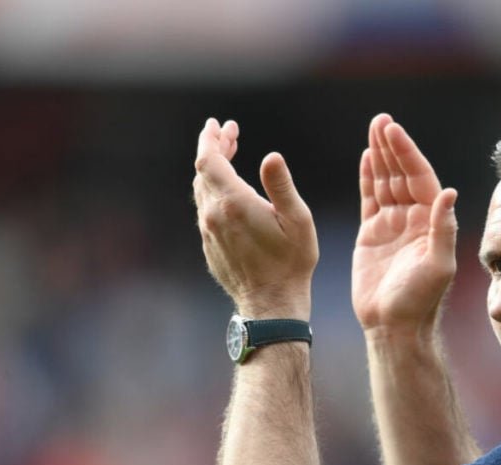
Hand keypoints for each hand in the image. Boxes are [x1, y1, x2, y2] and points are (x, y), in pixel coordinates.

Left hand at [193, 118, 318, 318]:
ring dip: (214, 171)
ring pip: (203, 191)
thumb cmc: (291, 263)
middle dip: (215, 148)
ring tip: (230, 157)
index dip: (211, 138)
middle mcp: (213, 216)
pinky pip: (207, 211)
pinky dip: (214, 192)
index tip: (220, 124)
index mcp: (233, 204)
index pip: (208, 160)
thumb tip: (271, 156)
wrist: (271, 304)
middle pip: (203, 172)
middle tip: (230, 134)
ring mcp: (208, 233)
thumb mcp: (298, 221)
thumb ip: (281, 185)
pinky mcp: (210, 246)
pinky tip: (229, 193)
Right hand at [352, 114, 457, 335]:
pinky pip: (370, 198)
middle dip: (392, 147)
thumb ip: (443, 229)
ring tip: (374, 128)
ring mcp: (393, 225)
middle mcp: (414, 219)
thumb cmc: (420, 301)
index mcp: (431, 222)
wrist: (394, 326)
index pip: (420, 178)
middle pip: (402, 173)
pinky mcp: (373, 234)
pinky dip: (368, 178)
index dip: (407, 153)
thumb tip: (449, 192)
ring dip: (380, 156)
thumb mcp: (439, 265)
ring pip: (386, 182)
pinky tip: (365, 157)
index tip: (393, 131)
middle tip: (381, 120)